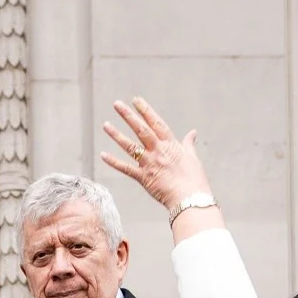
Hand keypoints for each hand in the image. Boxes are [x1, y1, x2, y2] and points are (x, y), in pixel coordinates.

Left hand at [99, 96, 212, 216]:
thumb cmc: (194, 179)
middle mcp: (158, 151)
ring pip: (130, 146)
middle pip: (141, 130)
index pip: (156, 123)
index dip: (145, 110)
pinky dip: (114, 162)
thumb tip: (192, 132)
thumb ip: (188, 144)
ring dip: (117, 135)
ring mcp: (149, 163)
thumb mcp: (193, 158)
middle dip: (128, 116)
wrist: (189, 198)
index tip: (136, 100)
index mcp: (170, 144)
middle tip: (117, 104)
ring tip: (105, 125)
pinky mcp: (143, 178)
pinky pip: (125, 168)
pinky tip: (103, 155)